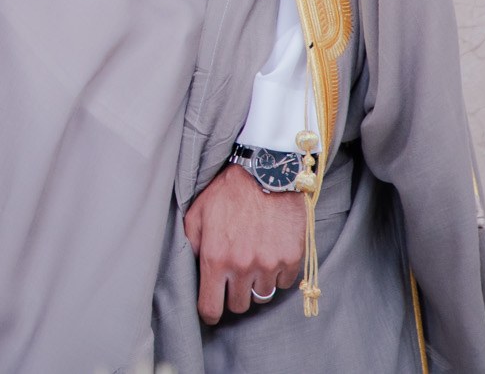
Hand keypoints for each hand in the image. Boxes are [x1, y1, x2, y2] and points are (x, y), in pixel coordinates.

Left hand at [184, 161, 306, 322]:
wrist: (266, 172)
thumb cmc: (227, 191)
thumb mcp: (197, 214)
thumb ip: (192, 244)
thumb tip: (193, 268)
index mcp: (216, 259)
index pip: (211, 308)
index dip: (209, 312)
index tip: (211, 309)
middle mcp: (243, 266)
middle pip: (239, 306)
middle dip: (234, 294)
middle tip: (233, 277)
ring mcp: (269, 264)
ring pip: (262, 296)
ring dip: (256, 284)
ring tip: (252, 262)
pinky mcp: (292, 259)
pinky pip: (284, 283)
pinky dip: (277, 275)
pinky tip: (270, 255)